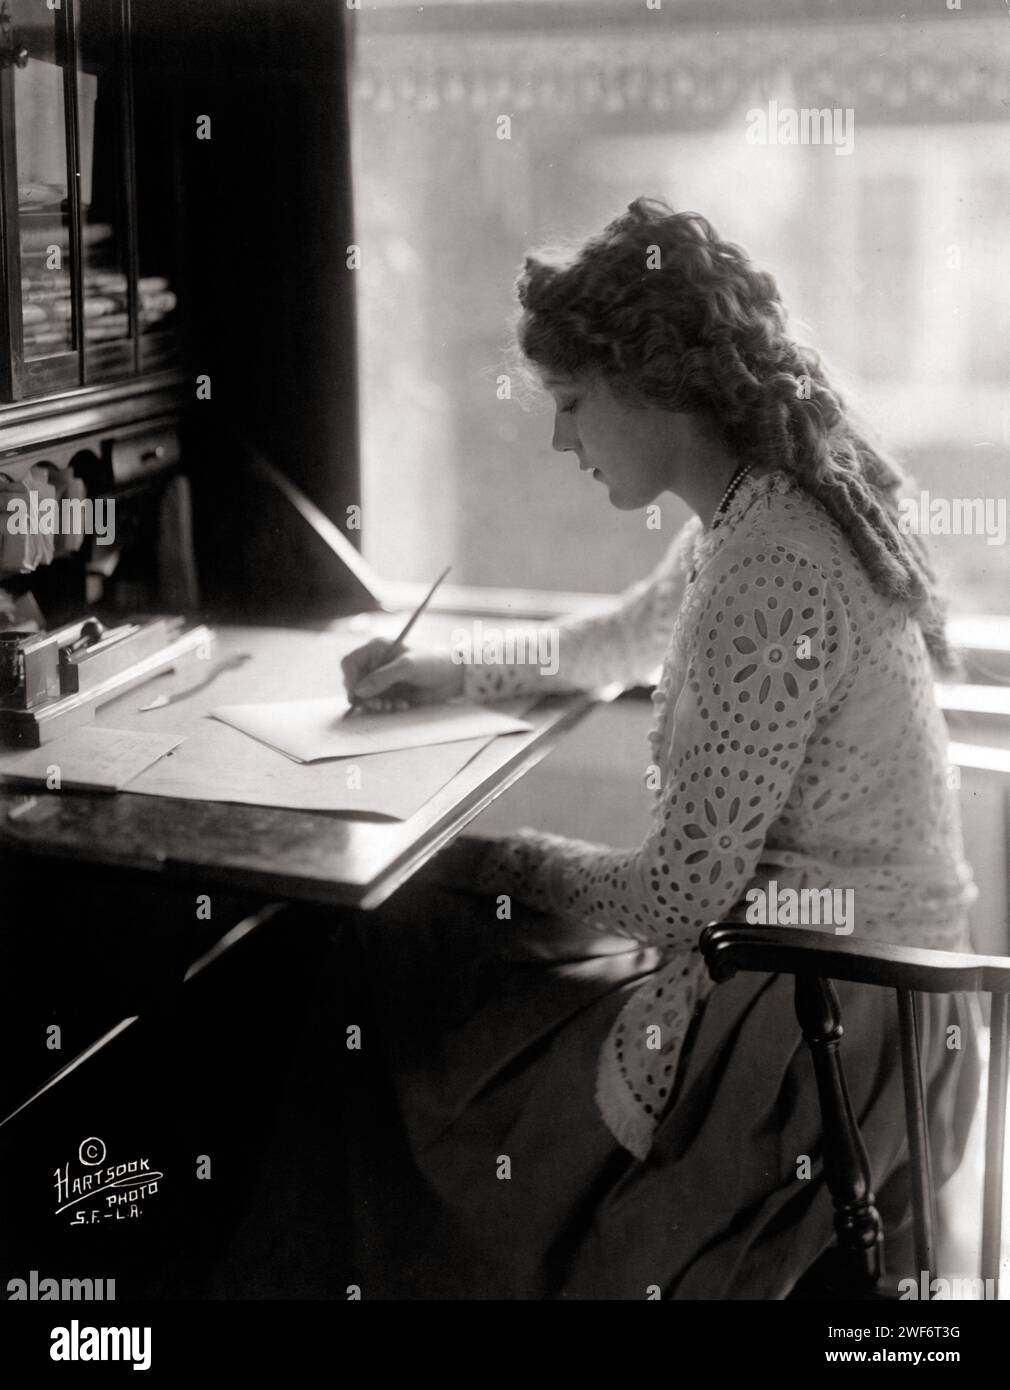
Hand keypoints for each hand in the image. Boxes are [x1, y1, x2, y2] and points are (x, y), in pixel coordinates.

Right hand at [340, 638, 464, 712]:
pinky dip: (386, 708)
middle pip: (354, 683)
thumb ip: (383, 678)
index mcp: (376, 649)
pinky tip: (402, 705)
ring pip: (365, 697)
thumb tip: (358, 691)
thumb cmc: (432, 662)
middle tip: (379, 706)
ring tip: (393, 706)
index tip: (357, 696)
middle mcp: (376, 663)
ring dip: (376, 705)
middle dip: (364, 697)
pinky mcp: (390, 692)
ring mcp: (382, 679)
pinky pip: (378, 704)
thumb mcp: (408, 667)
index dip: (350, 679)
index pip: (350, 663)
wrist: (453, 676)